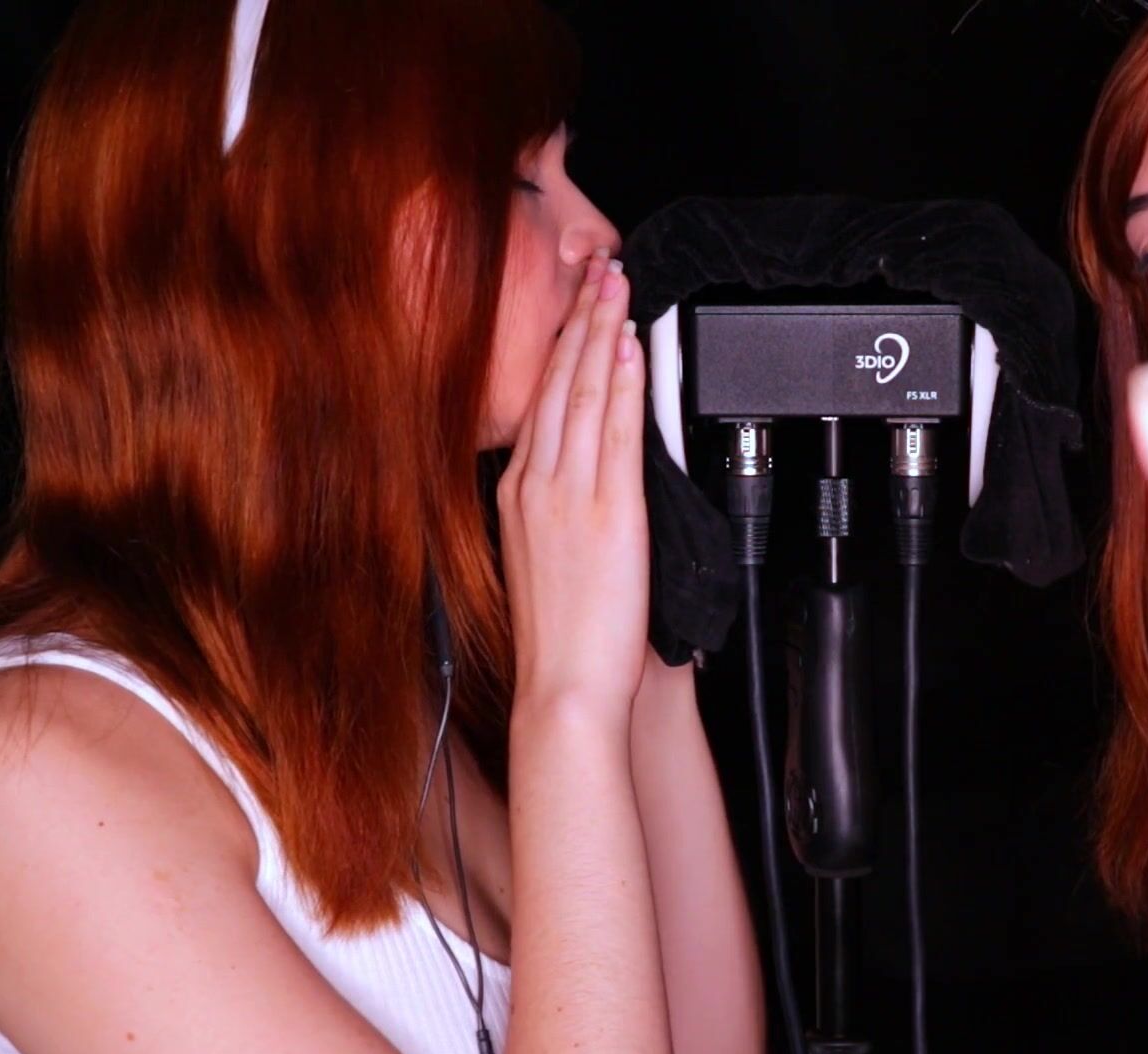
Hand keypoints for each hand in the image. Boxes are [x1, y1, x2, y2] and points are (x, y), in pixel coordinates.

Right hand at [499, 252, 651, 722]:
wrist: (563, 689)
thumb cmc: (560, 639)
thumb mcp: (542, 560)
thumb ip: (554, 512)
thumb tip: (574, 479)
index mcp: (518, 496)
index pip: (541, 402)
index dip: (561, 347)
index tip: (577, 307)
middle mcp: (536, 486)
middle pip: (558, 383)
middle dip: (579, 320)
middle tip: (599, 269)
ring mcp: (567, 495)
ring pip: (583, 395)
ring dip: (602, 333)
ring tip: (617, 286)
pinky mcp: (606, 512)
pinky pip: (613, 432)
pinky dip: (620, 384)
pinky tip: (629, 348)